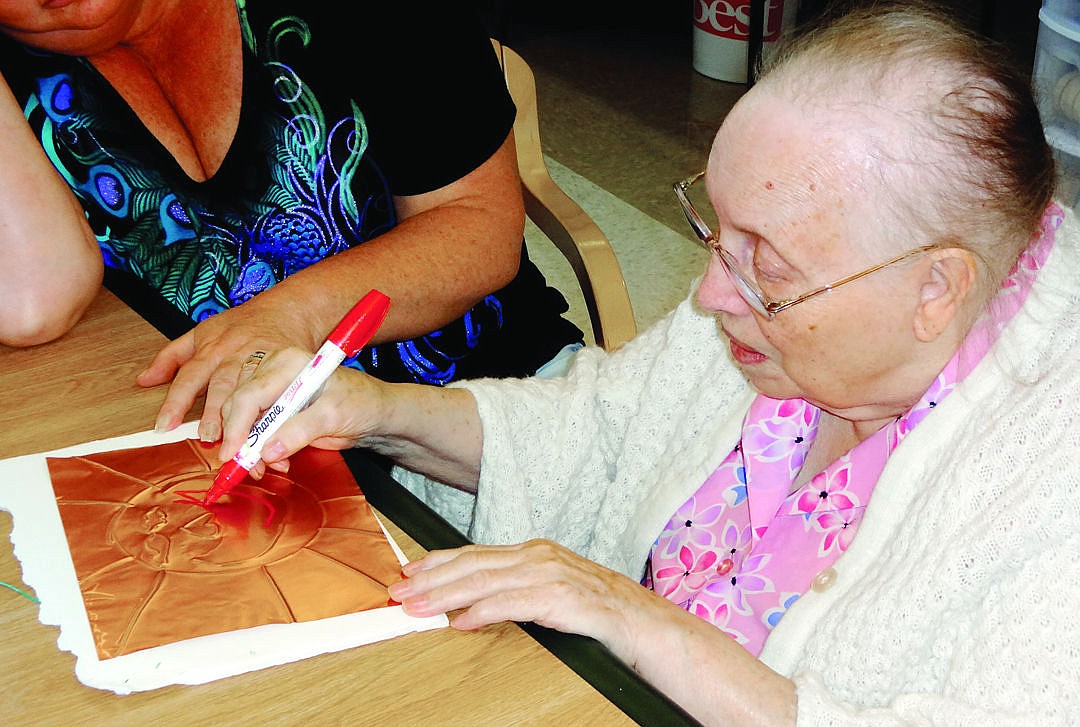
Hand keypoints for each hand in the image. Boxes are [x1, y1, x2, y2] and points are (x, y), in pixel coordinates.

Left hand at [136, 296, 314, 439]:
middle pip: (222, 385)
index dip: (176, 403)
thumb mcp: (202, 332)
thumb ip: (171, 357)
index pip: (189, 377)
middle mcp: (236, 354)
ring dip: (243, 416)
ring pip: (252, 389)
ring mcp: (264, 359)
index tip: (164, 427)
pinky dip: (277, 410)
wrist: (287, 310)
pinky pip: (282, 389)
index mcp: (212, 348)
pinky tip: (272, 428)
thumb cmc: (242, 325)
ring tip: (236, 441)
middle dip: (213, 413)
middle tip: (207, 438)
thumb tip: (144, 380)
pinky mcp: (290, 365)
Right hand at [216, 346, 387, 473]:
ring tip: (267, 467)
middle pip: (239, 406)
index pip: (250, 394)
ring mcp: (271, 390)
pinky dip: (258, 449)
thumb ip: (300, 431)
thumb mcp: (333, 416)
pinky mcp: (273, 408)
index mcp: (288, 362)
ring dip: (249, 448)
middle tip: (252, 468)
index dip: (237, 426)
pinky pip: (253, 429)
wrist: (372, 412)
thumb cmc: (360, 403)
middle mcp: (273, 371)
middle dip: (241, 441)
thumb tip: (267, 451)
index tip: (232, 454)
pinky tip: (275, 461)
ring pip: (241, 419)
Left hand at [387, 540, 659, 654]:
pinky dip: (484, 611)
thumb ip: (514, 592)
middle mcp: (539, 557)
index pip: (475, 553)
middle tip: (398, 593)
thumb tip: (468, 605)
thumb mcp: (550, 594)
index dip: (438, 563)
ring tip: (417, 608)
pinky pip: (515, 604)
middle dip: (431, 579)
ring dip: (446, 596)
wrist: (646, 625)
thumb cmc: (597, 614)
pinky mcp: (564, 599)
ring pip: (486, 582)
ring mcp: (552, 575)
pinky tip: (461, 621)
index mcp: (534, 553)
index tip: (407, 573)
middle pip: (473, 564)